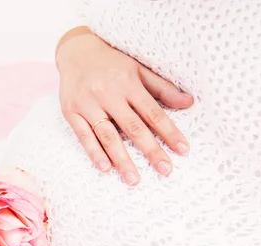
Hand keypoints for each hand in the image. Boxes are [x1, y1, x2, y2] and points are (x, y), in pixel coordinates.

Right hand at [56, 28, 193, 185]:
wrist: (76, 51)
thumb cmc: (111, 62)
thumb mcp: (138, 69)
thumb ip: (162, 88)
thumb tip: (190, 102)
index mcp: (128, 83)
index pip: (153, 112)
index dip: (169, 132)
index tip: (183, 150)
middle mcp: (108, 94)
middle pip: (133, 127)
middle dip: (151, 150)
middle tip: (165, 171)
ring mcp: (88, 104)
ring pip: (108, 136)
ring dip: (122, 159)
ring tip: (134, 179)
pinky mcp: (71, 112)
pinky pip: (84, 136)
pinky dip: (94, 152)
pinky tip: (105, 167)